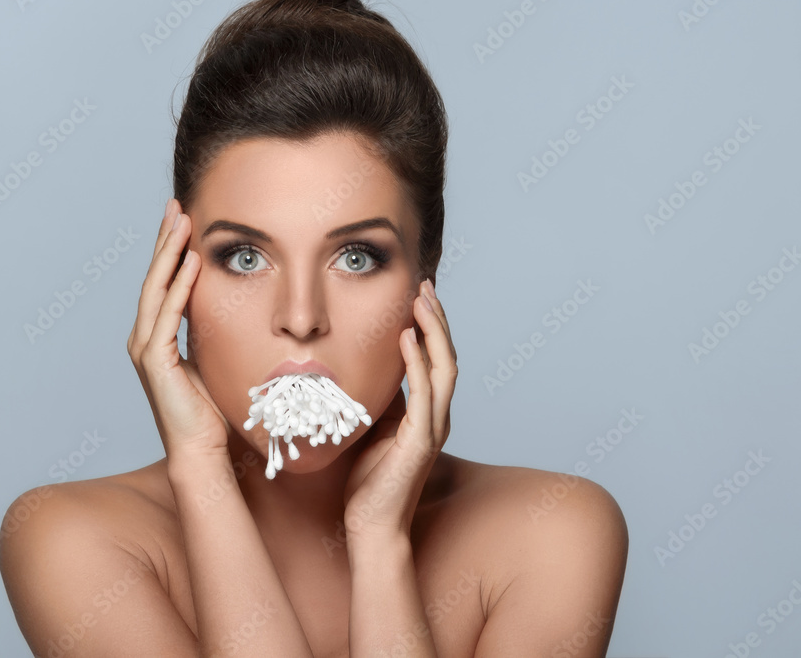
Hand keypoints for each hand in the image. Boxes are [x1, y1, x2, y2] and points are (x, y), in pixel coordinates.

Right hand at [128, 199, 231, 462]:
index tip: (181, 218)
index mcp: (156, 337)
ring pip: (156, 289)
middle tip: (176, 205)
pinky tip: (190, 262)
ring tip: (181, 221)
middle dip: (165, 240)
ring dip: (169, 253)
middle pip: (154, 278)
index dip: (169, 250)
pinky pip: (168, 315)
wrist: (202, 450)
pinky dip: (179, 287)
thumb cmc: (210, 410)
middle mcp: (144, 338)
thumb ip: (211, 330)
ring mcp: (146, 349)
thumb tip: (231, 305)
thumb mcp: (212, 357)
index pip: (162, 283)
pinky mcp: (155, 361)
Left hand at [342, 279, 457, 539]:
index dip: (431, 325)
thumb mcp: (371, 426)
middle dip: (438, 318)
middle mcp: (437, 417)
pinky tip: (407, 338)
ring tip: (422, 300)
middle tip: (425, 285)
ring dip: (434, 331)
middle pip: (446, 356)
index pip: (435, 359)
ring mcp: (433, 429)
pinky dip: (417, 363)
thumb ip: (378, 398)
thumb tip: (363, 365)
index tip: (419, 294)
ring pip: (443, 368)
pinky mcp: (421, 442)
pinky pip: (424, 395)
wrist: (372, 525)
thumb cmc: (368, 480)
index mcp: (428, 413)